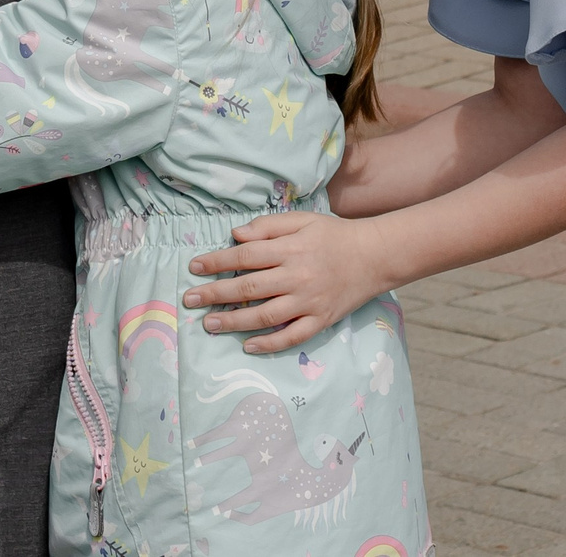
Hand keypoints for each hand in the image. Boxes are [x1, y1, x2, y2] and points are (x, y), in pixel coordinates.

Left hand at [182, 211, 393, 354]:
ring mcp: (309, 302)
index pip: (245, 256)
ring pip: (265, 316)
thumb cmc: (334, 235)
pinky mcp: (321, 320)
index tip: (194, 268)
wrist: (375, 256)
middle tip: (190, 300)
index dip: (217, 262)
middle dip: (215, 294)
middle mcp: (297, 277)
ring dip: (234, 322)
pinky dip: (269, 343)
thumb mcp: (302, 220)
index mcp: (290, 249)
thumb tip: (235, 236)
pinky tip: (247, 346)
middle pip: (249, 288)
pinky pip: (292, 336)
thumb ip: (268, 226)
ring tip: (210, 324)